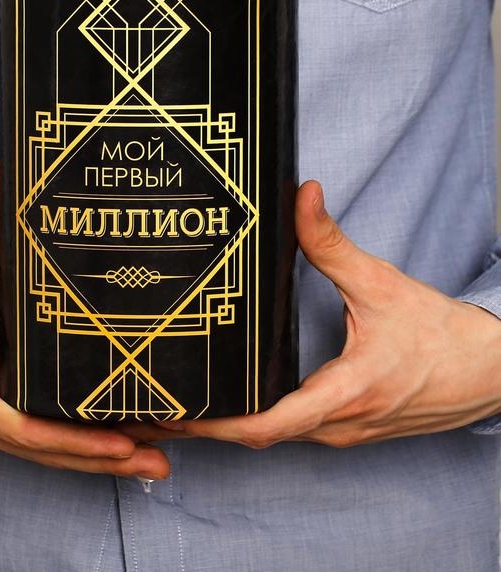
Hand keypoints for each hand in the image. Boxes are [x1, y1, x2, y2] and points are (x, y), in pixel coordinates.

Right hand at [0, 160, 167, 477]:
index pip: (19, 427)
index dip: (72, 437)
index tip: (119, 441)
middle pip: (40, 451)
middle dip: (99, 458)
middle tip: (160, 460)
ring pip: (34, 452)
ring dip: (86, 457)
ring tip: (144, 457)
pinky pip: (22, 438)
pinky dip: (61, 443)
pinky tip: (95, 438)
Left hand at [123, 180, 500, 448]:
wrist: (493, 372)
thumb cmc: (442, 335)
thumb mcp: (381, 283)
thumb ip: (332, 243)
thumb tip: (303, 196)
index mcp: (346, 393)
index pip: (270, 424)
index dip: (220, 423)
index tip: (180, 413)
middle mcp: (341, 424)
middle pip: (261, 435)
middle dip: (211, 425)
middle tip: (164, 403)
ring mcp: (346, 432)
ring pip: (277, 437)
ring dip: (233, 425)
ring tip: (190, 401)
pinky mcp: (351, 427)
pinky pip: (295, 430)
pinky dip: (260, 420)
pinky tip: (239, 398)